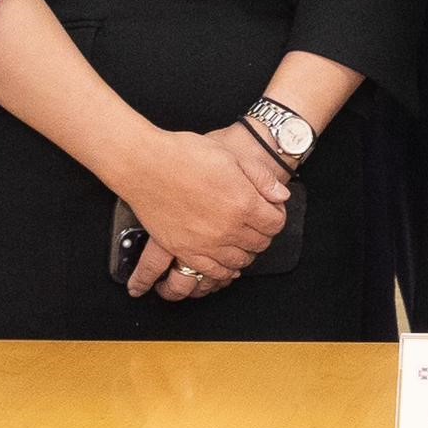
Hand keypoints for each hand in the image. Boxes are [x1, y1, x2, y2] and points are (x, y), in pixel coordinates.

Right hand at [111, 124, 285, 298]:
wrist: (145, 165)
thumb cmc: (186, 155)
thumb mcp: (232, 157)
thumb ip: (261, 178)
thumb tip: (281, 197)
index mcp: (243, 203)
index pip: (276, 224)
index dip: (276, 216)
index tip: (270, 210)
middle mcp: (228, 228)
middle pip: (259, 243)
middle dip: (262, 233)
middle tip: (255, 223)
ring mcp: (205, 243)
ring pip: (238, 261)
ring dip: (244, 252)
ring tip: (240, 240)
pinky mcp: (183, 250)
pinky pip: (211, 272)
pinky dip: (223, 270)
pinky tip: (224, 262)